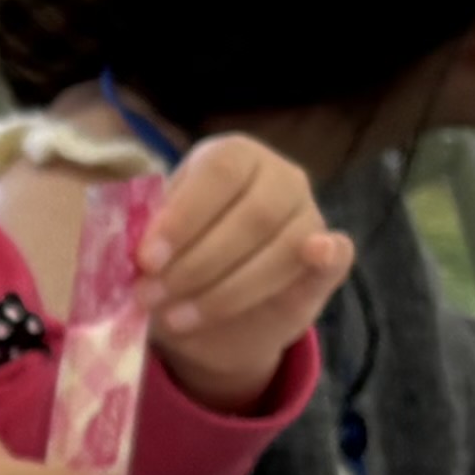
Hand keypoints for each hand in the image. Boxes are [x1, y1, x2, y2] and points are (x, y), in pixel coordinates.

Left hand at [141, 133, 351, 410]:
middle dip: (196, 264)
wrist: (207, 312)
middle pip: (249, 216)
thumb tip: (135, 256)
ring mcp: (308, 214)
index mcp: (231, 157)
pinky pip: (339, 253)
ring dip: (225, 291)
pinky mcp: (330, 258)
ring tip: (177, 317)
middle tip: (150, 297)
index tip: (146, 259)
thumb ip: (148, 239)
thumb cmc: (176, 259)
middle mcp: (278, 176)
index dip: (183, 216)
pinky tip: (314, 254)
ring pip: (280, 249)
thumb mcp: (155, 244)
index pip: (217, 174)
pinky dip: (328, 254)